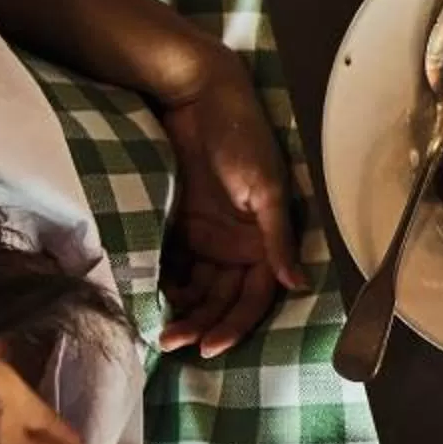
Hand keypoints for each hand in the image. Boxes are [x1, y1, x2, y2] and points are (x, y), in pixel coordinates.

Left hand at [151, 46, 304, 358]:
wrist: (196, 96)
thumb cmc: (240, 136)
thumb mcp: (264, 187)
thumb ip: (277, 237)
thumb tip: (298, 283)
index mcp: (263, 240)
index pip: (254, 296)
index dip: (234, 324)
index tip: (208, 347)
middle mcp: (236, 246)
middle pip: (222, 300)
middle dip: (202, 325)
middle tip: (171, 343)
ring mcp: (204, 237)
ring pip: (196, 290)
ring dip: (181, 313)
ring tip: (157, 333)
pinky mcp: (175, 225)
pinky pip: (170, 267)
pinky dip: (161, 287)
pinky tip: (144, 303)